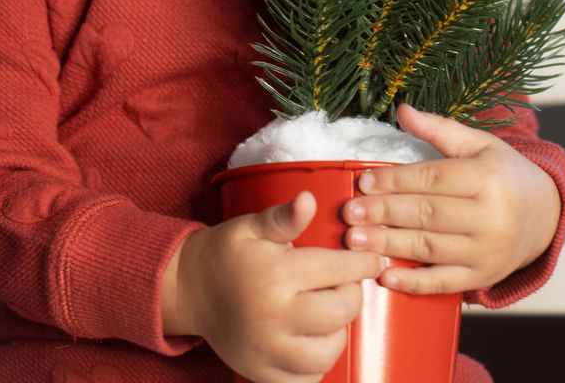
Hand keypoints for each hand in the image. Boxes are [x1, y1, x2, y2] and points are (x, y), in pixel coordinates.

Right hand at [163, 191, 383, 382]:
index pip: (336, 269)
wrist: (190, 290)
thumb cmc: (226, 253)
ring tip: (330, 311)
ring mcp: (267, 350)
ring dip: (338, 330)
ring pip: (327, 351)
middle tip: (346, 283)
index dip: (362, 263)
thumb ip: (284, 217)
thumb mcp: (251, 226)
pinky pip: (305, 380)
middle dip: (352, 294)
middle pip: (339, 312)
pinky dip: (317, 363)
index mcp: (275, 275)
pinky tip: (313, 339)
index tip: (374, 259)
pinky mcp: (262, 373)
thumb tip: (308, 199)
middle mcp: (273, 317)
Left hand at [341, 105, 560, 295]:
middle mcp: (490, 216)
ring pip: (431, 247)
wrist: (544, 215)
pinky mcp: (483, 276)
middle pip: (427, 214)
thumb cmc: (504, 174)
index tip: (362, 181)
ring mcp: (487, 250)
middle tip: (349, 213)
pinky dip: (415, 282)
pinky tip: (387, 277)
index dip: (395, 180)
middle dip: (383, 212)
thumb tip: (401, 109)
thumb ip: (438, 129)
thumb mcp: (478, 143)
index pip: (432, 179)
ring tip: (355, 241)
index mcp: (487, 177)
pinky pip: (445, 282)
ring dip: (389, 244)